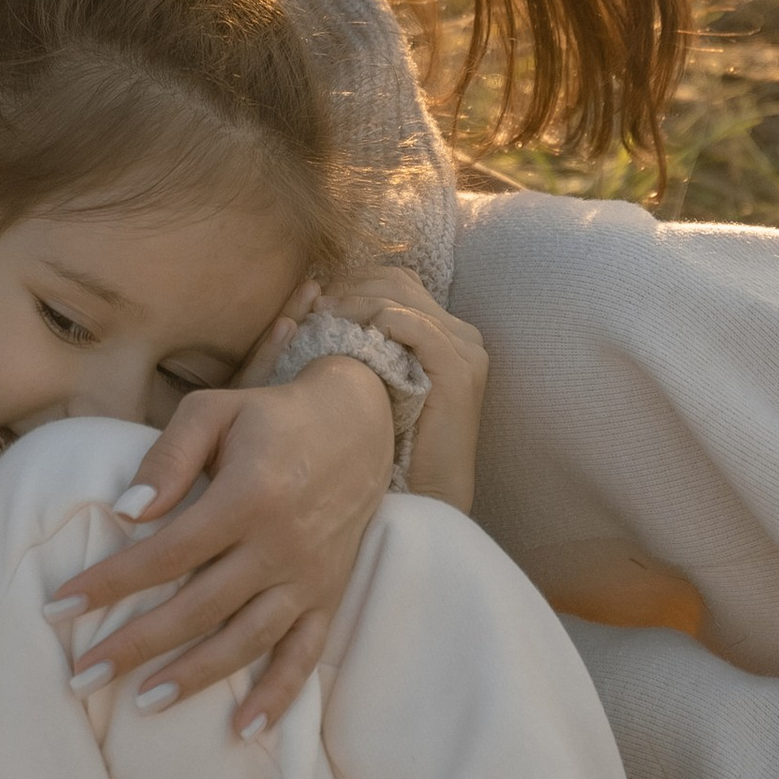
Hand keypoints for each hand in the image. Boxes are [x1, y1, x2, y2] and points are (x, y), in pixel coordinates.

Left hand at [44, 351, 394, 739]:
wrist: (359, 424)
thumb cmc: (271, 416)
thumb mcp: (214, 412)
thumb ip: (167, 458)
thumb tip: (125, 512)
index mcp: (247, 496)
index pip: (166, 553)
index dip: (109, 584)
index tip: (58, 608)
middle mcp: (280, 544)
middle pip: (198, 607)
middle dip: (135, 646)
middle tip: (81, 677)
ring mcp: (308, 577)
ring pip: (246, 640)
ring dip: (194, 677)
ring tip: (142, 704)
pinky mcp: (329, 595)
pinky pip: (304, 653)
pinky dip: (279, 695)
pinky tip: (244, 729)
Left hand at [321, 265, 489, 510]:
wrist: (423, 497)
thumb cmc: (389, 445)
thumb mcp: (373, 380)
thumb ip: (362, 339)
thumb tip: (321, 297)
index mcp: (446, 332)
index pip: (396, 280)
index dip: (353, 282)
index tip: (316, 303)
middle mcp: (463, 334)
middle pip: (397, 281)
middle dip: (349, 287)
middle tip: (313, 307)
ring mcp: (465, 351)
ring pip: (399, 297)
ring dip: (353, 302)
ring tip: (320, 319)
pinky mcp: (459, 370)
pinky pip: (410, 324)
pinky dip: (373, 320)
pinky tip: (344, 336)